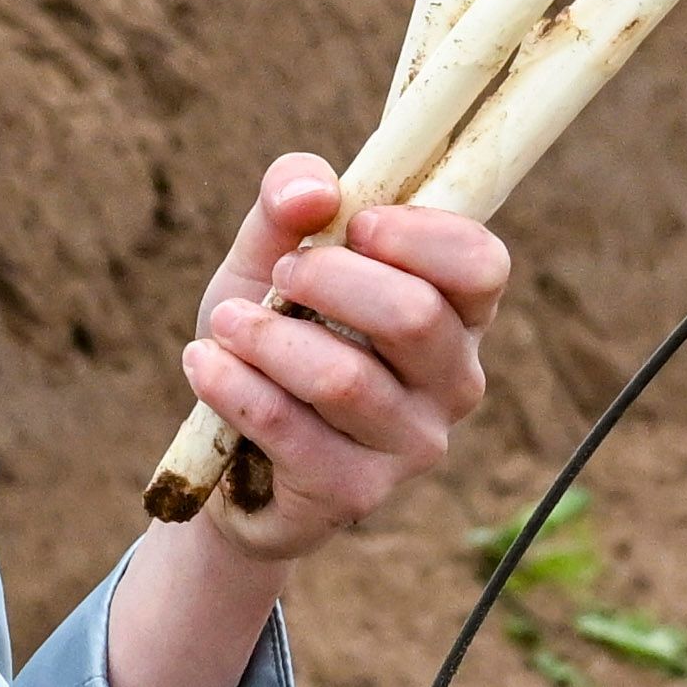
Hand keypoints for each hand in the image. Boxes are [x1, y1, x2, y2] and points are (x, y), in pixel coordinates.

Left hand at [176, 156, 510, 564]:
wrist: (229, 450)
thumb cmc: (276, 333)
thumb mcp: (273, 253)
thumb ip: (291, 200)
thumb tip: (312, 193)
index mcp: (458, 314)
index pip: (481, 264)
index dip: (417, 234)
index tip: (353, 223)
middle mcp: (454, 382)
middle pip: (413, 315)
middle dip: (327, 278)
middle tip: (281, 274)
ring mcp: (412, 445)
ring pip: (343, 379)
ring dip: (266, 337)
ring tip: (225, 323)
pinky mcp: (356, 493)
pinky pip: (289, 428)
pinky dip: (232, 385)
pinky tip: (204, 364)